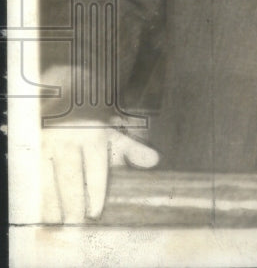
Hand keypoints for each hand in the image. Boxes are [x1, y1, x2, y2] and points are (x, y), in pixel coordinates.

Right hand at [41, 121, 159, 222]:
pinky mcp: (31, 151)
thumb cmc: (93, 125)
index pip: (95, 168)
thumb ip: (132, 149)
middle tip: (77, 224)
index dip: (96, 192)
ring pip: (48, 181)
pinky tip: (43, 212)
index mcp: (93, 135)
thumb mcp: (114, 132)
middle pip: (70, 179)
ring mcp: (47, 145)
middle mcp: (69, 140)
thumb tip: (154, 160)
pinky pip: (34, 177)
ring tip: (59, 224)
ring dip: (52, 205)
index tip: (95, 212)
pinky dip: (39, 196)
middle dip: (73, 204)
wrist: (65, 103)